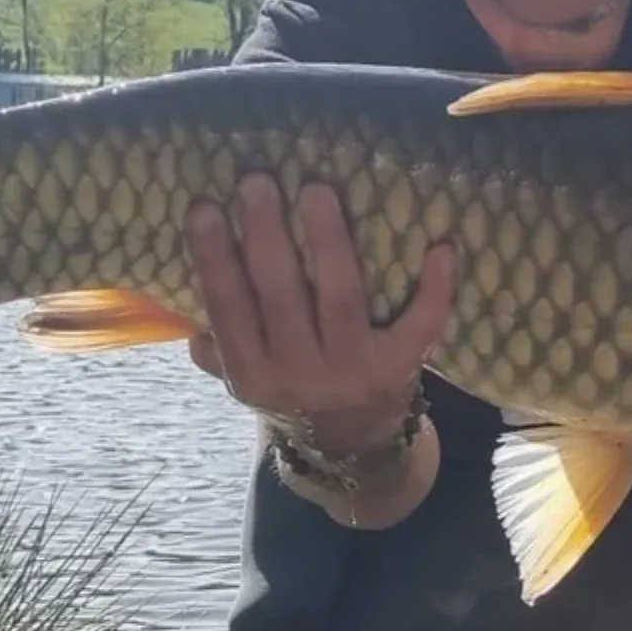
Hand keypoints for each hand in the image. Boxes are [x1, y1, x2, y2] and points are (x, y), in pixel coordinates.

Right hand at [186, 173, 456, 454]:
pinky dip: (434, 288)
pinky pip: (421, 324)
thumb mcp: (250, 385)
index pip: (229, 310)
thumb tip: (191, 328)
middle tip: (258, 181)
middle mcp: (300, 374)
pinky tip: (440, 247)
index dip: (214, 261)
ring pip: (341, 298)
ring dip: (329, 242)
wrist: (355, 449)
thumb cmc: (295, 392)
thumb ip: (219, 355)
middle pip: (281, 296)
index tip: (203, 207)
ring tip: (317, 190)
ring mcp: (354, 369)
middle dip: (267, 236)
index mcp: (254, 375)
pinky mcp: (401, 365)